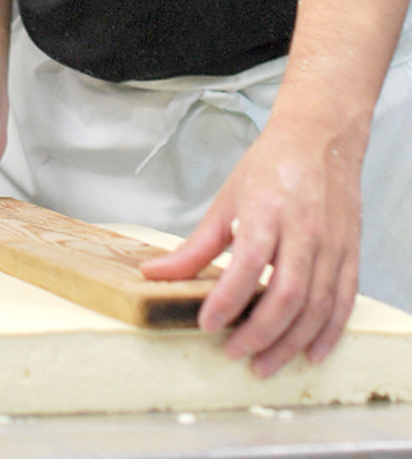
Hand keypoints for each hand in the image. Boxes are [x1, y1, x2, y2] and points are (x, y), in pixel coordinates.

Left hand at [141, 113, 362, 376]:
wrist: (318, 141)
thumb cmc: (269, 168)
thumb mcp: (226, 201)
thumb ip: (195, 246)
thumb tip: (154, 274)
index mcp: (266, 210)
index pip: (248, 263)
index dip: (228, 299)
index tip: (207, 323)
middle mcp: (303, 229)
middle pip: (287, 294)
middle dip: (259, 332)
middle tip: (233, 352)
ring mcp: (331, 243)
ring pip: (316, 305)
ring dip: (290, 342)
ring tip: (263, 363)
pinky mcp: (350, 253)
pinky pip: (343, 301)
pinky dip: (328, 333)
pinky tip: (310, 353)